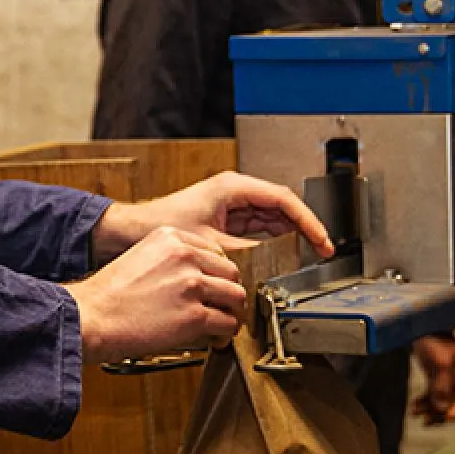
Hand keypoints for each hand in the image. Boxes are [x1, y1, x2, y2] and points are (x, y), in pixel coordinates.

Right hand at [65, 226, 246, 363]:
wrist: (90, 317)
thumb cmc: (108, 295)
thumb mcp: (141, 257)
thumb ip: (171, 260)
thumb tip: (199, 278)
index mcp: (171, 237)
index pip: (215, 250)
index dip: (217, 273)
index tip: (215, 285)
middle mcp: (184, 255)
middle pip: (230, 271)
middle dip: (227, 291)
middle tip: (221, 306)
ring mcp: (191, 284)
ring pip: (235, 296)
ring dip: (230, 312)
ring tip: (220, 323)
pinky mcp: (194, 315)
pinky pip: (227, 323)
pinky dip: (224, 334)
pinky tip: (215, 338)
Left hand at [92, 171, 333, 261]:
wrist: (132, 231)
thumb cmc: (160, 227)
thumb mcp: (211, 245)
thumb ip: (245, 253)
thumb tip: (272, 266)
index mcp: (233, 187)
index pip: (284, 200)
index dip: (308, 221)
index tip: (321, 240)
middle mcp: (235, 191)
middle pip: (282, 207)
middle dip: (304, 229)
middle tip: (322, 251)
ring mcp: (231, 204)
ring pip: (273, 218)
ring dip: (291, 236)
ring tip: (308, 256)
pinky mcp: (226, 218)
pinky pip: (258, 227)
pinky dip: (273, 241)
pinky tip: (283, 256)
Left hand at [410, 332, 454, 424]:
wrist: (419, 325)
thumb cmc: (433, 339)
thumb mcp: (439, 361)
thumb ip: (442, 385)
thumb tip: (442, 408)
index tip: (446, 418)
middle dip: (441, 414)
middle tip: (426, 422)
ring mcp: (448, 378)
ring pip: (442, 401)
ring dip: (429, 410)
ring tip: (414, 413)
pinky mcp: (436, 377)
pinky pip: (433, 395)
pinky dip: (424, 402)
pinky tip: (414, 406)